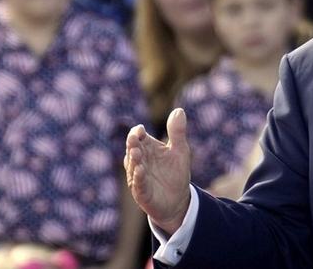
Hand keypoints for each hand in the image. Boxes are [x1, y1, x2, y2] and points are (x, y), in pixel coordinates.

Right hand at [125, 108, 190, 234]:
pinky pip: (138, 184)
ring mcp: (139, 177)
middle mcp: (139, 161)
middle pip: (132, 149)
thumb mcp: (180, 150)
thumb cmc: (175, 173)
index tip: (141, 129)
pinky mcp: (142, 192)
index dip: (138, 132)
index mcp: (147, 148)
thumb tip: (179, 110)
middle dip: (132, 144)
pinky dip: (138, 177)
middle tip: (134, 137)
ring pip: (133, 166)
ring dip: (134, 159)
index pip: (138, 137)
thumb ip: (177, 132)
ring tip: (137, 152)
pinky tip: (141, 170)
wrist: (178, 201)